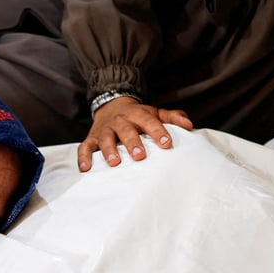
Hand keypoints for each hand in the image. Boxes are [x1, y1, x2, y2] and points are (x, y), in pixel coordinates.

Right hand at [77, 97, 193, 171]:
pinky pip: (85, 147)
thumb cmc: (137, 115)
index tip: (166, 143)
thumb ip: (172, 117)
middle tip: (140, 155)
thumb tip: (189, 125)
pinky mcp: (91, 138)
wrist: (111, 103)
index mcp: (137, 114)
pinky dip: (84, 157)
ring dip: (109, 150)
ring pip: (105, 139)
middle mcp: (120, 121)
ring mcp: (105, 130)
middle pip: (126, 130)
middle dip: (133, 143)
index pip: (149, 121)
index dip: (157, 131)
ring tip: (114, 163)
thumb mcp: (154, 112)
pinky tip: (86, 169)